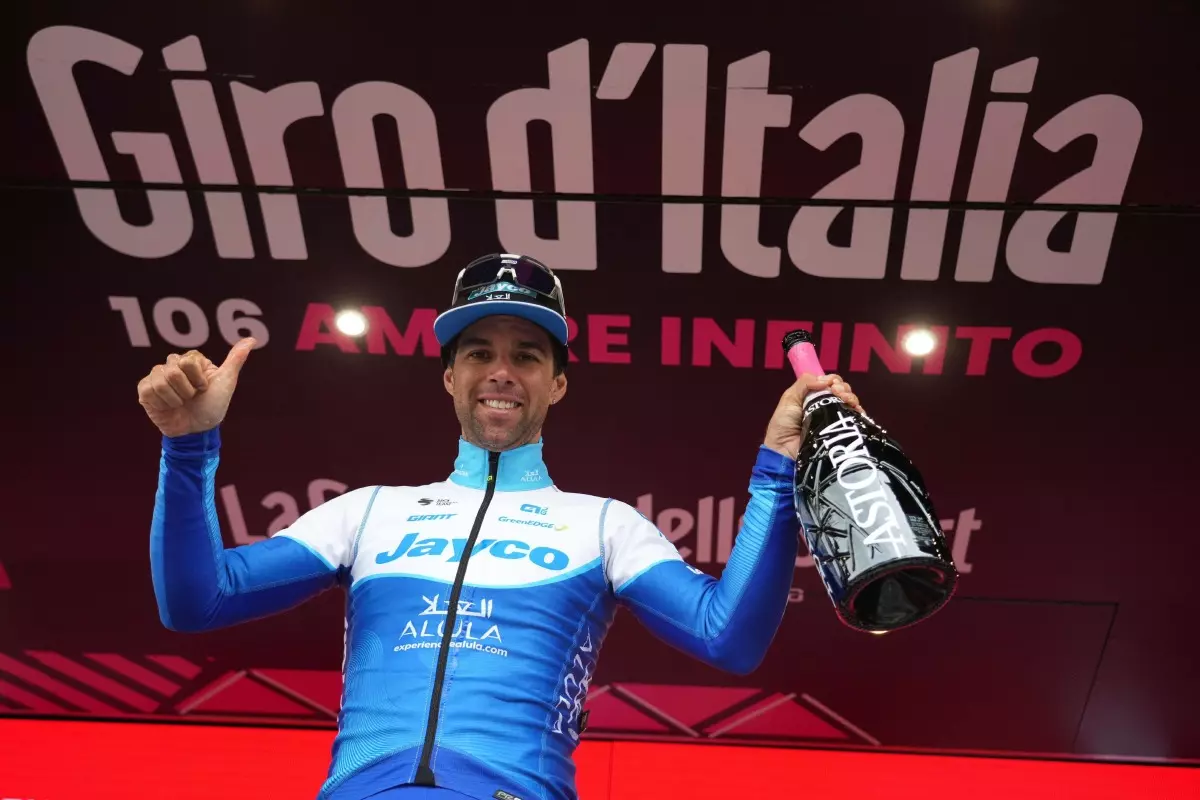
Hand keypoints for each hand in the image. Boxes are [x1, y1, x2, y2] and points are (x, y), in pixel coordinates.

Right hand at [137, 338, 255, 437]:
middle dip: (187, 390)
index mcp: (191, 360)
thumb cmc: (212, 406)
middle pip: (173, 371)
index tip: (204, 388)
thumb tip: (252, 339)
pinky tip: (168, 407)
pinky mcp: (145, 390)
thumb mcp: (226, 382)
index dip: (198, 379)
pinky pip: (149, 391)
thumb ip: (236, 359)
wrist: (197, 430)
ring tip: (180, 403)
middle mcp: (172, 364)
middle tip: (191, 397)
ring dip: (176, 399)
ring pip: (161, 382)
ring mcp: (157, 376)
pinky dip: (162, 404)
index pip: (188, 361)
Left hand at [762, 373, 863, 460]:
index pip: (830, 383)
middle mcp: (826, 406)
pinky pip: (856, 419)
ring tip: (844, 399)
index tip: (830, 384)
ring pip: (851, 402)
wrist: (785, 451)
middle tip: (837, 392)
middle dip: (843, 387)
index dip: (832, 380)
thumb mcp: (789, 399)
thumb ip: (804, 384)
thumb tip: (825, 380)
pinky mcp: (842, 432)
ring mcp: (835, 419)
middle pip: (843, 391)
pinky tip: (855, 409)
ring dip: (851, 396)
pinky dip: (858, 411)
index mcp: (814, 396)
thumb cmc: (783, 425)